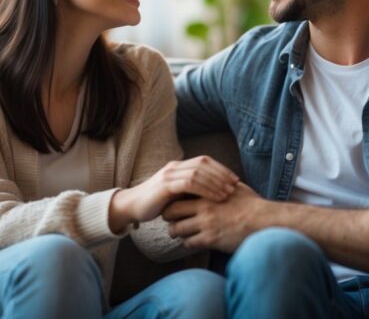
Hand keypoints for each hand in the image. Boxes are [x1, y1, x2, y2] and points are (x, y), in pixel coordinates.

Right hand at [110, 156, 238, 231]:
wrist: (132, 207)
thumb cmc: (156, 203)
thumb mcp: (176, 195)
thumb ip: (191, 190)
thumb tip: (215, 194)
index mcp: (178, 166)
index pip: (204, 161)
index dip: (221, 169)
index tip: (235, 179)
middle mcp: (174, 167)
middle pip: (204, 164)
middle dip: (222, 174)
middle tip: (236, 185)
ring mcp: (169, 175)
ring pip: (198, 172)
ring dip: (216, 182)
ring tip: (229, 193)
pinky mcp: (165, 185)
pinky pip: (190, 183)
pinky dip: (206, 189)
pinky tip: (216, 198)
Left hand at [163, 182, 265, 252]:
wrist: (264, 221)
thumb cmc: (252, 204)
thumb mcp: (234, 188)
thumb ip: (219, 184)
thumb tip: (213, 179)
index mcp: (207, 194)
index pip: (178, 195)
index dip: (172, 200)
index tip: (172, 205)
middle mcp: (203, 209)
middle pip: (172, 212)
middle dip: (168, 217)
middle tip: (171, 220)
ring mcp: (206, 225)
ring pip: (177, 230)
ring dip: (176, 232)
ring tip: (180, 233)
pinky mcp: (211, 240)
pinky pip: (189, 243)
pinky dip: (187, 243)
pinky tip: (193, 241)